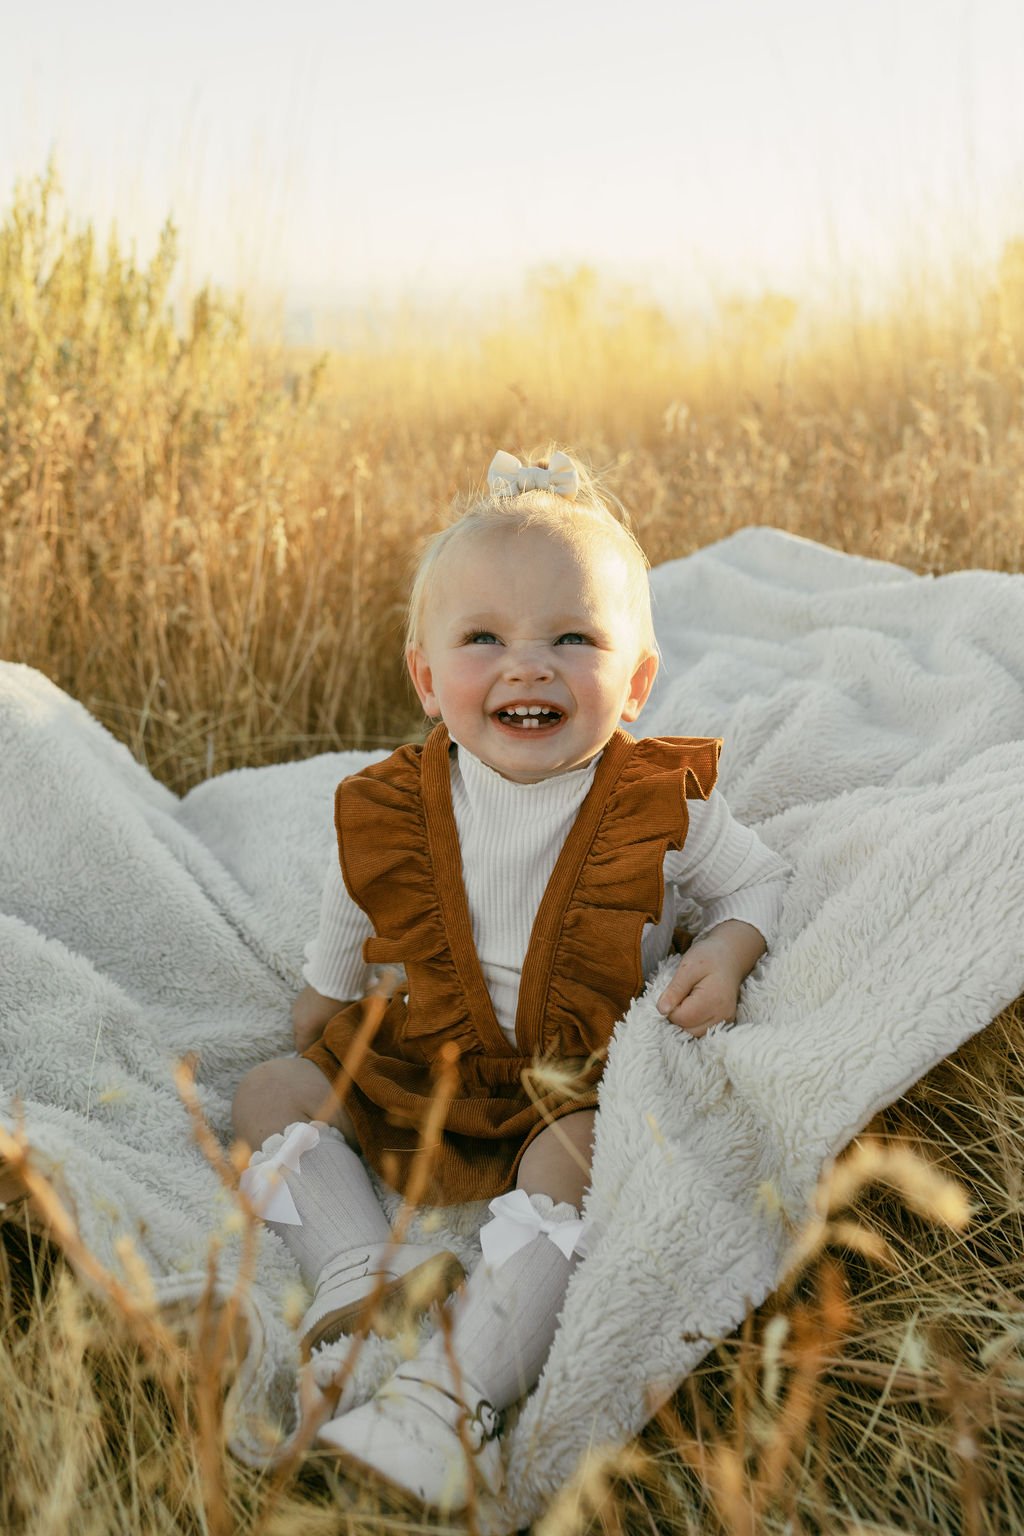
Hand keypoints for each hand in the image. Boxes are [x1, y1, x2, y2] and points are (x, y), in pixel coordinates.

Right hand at [291, 985, 346, 1052]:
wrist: (337, 976)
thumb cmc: (341, 1004)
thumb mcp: (338, 1026)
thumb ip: (329, 1040)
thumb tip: (328, 1048)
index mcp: (304, 1030)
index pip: (302, 1049)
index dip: (311, 1052)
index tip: (321, 1052)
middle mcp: (296, 1020)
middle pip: (300, 1037)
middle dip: (310, 1040)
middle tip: (325, 1039)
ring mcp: (297, 1008)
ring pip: (301, 1024)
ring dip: (310, 1027)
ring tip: (325, 1023)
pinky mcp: (300, 998)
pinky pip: (302, 1013)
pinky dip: (310, 1016)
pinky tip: (322, 1011)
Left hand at [655, 920, 765, 1038]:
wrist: (731, 955)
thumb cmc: (709, 957)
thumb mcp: (688, 967)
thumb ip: (674, 990)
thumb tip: (661, 1010)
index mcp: (713, 1000)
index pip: (681, 1018)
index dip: (670, 1007)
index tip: (674, 992)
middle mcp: (722, 1015)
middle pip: (688, 1030)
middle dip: (677, 1016)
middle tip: (680, 995)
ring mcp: (726, 1020)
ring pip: (695, 1034)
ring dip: (685, 1021)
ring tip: (687, 1000)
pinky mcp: (725, 1021)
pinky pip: (703, 1030)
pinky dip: (693, 1022)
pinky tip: (693, 1006)